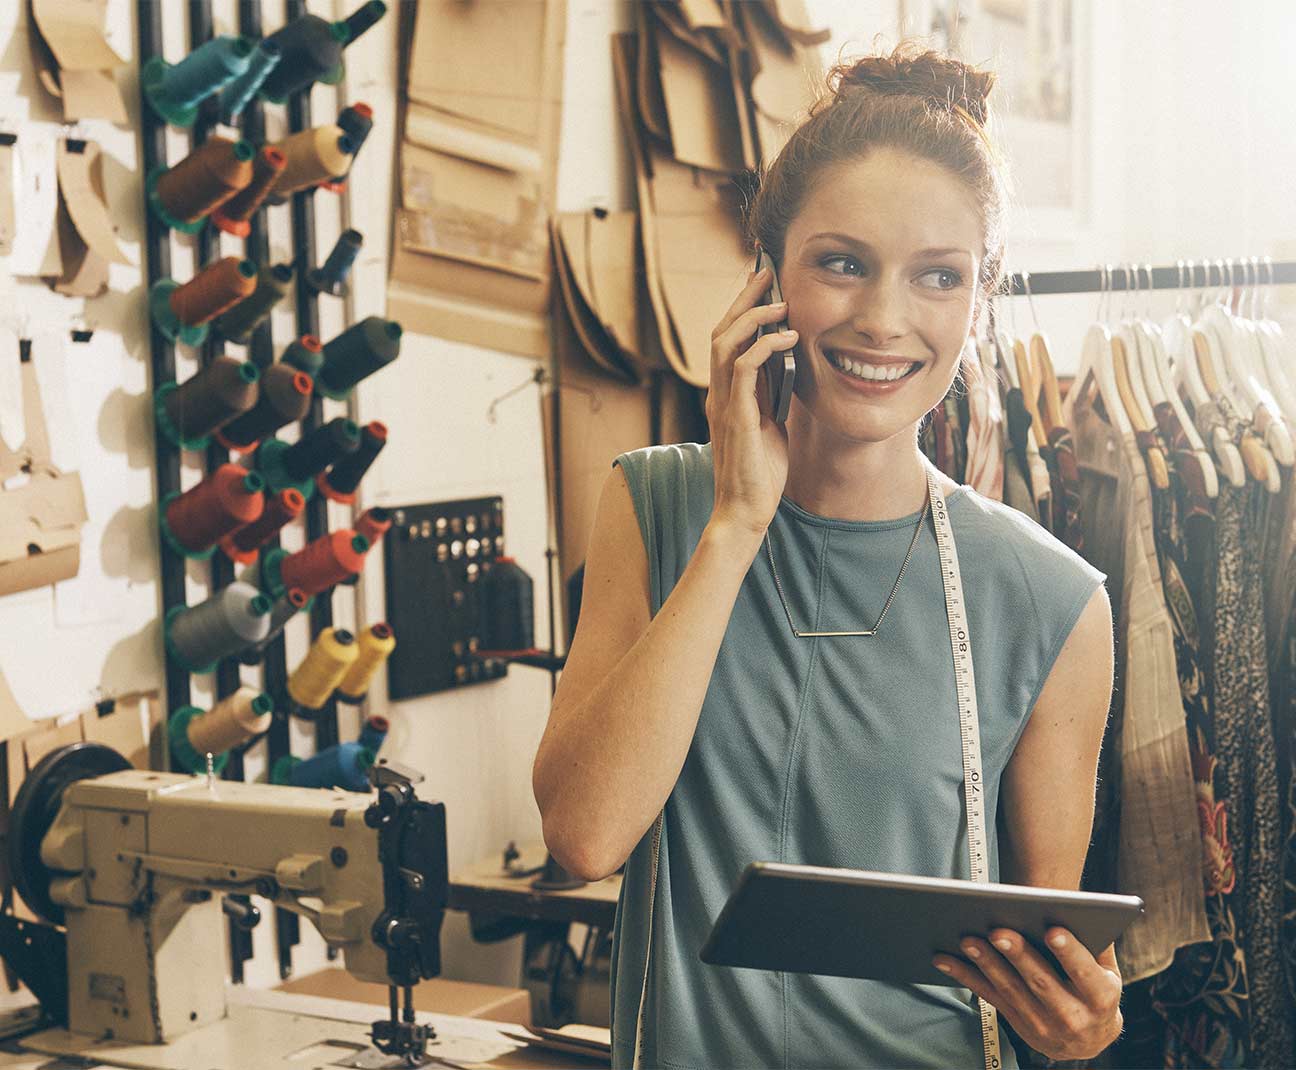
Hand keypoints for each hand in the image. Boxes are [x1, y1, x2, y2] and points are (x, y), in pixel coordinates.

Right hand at [706, 265, 794, 538]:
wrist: (745, 511)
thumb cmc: (759, 474)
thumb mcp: (770, 424)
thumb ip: (770, 397)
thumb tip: (787, 369)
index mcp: (726, 394)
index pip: (727, 340)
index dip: (742, 309)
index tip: (764, 286)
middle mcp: (718, 393)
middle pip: (721, 330)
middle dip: (744, 298)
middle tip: (768, 273)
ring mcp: (723, 404)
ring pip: (725, 342)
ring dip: (753, 316)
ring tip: (781, 302)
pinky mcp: (736, 417)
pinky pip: (742, 368)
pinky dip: (764, 346)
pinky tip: (788, 338)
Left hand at [932, 928, 1123, 1061]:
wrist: (1088, 1042)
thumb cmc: (1096, 995)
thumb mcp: (1109, 973)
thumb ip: (1097, 944)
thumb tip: (1079, 909)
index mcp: (1101, 998)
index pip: (1085, 973)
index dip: (1069, 953)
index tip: (1052, 931)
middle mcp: (1072, 1016)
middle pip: (1041, 982)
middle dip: (1017, 955)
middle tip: (997, 930)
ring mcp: (1042, 1024)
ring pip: (1010, 990)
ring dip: (986, 964)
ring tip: (967, 940)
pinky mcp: (1017, 1025)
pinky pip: (988, 997)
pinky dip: (965, 977)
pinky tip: (945, 959)